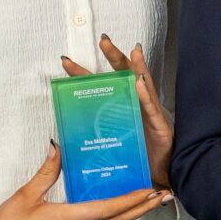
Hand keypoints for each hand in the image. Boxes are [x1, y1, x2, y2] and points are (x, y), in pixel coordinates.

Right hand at [0, 141, 169, 219]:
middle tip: (165, 197)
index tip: (152, 192)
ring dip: (131, 214)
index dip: (132, 201)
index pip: (108, 210)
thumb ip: (47, 171)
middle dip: (143, 208)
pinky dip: (114, 217)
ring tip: (148, 201)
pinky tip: (118, 209)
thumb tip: (58, 146)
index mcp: (68, 219)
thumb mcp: (26, 194)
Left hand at [62, 35, 172, 187]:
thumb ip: (89, 136)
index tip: (66, 61)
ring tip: (132, 51)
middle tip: (103, 40)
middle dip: (114, 55)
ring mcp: (149, 114)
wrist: (155, 180)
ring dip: (137, 67)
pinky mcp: (160, 126)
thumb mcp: (107, 145)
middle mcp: (135, 106)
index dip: (84, 73)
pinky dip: (146, 95)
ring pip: (143, 85)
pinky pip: (152, 109)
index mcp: (120, 108)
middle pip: (124, 74)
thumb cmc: (134, 160)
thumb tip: (60, 136)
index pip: (101, 85)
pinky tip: (140, 84)